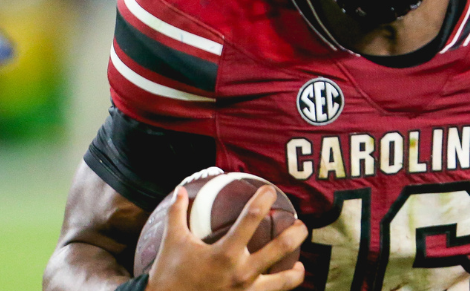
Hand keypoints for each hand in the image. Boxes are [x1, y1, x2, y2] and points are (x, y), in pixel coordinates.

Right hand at [146, 185, 307, 290]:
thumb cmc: (169, 275)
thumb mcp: (172, 242)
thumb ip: (177, 213)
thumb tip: (180, 189)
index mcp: (224, 253)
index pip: (252, 218)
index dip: (264, 199)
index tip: (271, 190)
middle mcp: (241, 273)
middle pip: (281, 248)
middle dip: (297, 232)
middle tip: (300, 224)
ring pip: (285, 281)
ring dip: (297, 270)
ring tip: (300, 263)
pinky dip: (280, 289)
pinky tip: (280, 283)